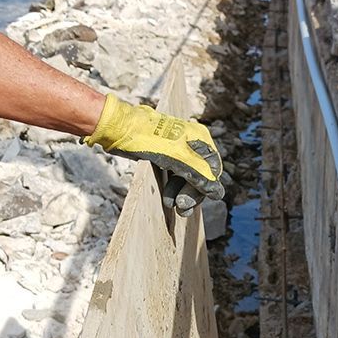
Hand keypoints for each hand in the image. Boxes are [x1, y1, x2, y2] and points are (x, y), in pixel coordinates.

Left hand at [84, 94, 223, 214]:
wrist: (120, 129)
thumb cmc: (149, 139)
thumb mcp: (178, 158)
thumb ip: (200, 175)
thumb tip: (217, 192)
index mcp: (200, 140)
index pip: (212, 170)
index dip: (204, 188)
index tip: (190, 201)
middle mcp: (192, 144)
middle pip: (201, 175)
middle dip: (191, 193)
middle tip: (180, 208)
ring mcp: (178, 150)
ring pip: (187, 177)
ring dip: (181, 193)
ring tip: (171, 204)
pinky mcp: (165, 156)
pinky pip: (175, 176)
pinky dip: (173, 188)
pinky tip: (167, 197)